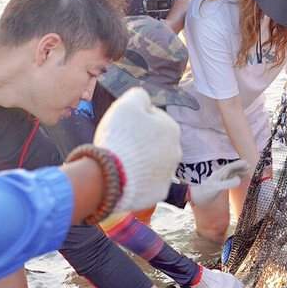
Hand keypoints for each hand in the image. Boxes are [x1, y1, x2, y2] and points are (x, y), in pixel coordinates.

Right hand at [94, 88, 182, 212]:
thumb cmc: (120, 137)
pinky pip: (147, 183)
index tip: (122, 127)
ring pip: (153, 163)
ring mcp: (168, 174)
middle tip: (120, 144)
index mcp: (171, 129)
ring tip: (121, 162)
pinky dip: (138, 180)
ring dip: (140, 162)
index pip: (153, 119)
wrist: (111, 177)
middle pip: (154, 142)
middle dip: (140, 142)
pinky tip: (124, 178)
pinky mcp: (159, 192)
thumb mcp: (126, 105)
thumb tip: (143, 97)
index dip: (135, 121)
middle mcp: (176, 152)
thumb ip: (139, 95)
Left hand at [189, 160, 249, 206]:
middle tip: (249, 167)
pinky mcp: (217, 184)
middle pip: (231, 168)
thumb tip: (238, 180)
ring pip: (230, 173)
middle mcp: (219, 175)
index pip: (230, 167)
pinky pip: (227, 178)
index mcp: (219, 174)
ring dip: (237, 172)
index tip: (247, 164)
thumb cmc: (205, 194)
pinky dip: (234, 177)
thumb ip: (227, 184)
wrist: (194, 197)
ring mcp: (218, 179)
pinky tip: (237, 179)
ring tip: (246, 172)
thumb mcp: (216, 189)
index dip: (239, 165)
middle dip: (240, 167)